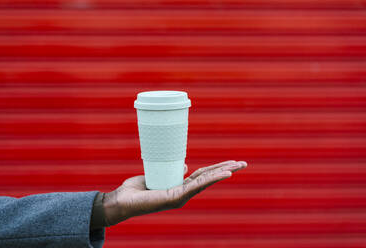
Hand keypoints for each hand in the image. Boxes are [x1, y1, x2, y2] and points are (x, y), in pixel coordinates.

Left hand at [102, 160, 246, 225]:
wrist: (121, 201)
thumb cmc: (135, 190)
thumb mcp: (157, 175)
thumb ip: (171, 170)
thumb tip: (185, 165)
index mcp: (180, 187)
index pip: (203, 176)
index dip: (217, 168)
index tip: (231, 162)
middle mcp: (183, 193)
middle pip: (209, 178)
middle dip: (227, 170)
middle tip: (244, 163)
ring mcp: (181, 196)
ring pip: (206, 182)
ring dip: (223, 173)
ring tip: (238, 166)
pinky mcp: (175, 197)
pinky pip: (196, 186)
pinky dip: (212, 179)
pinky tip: (225, 174)